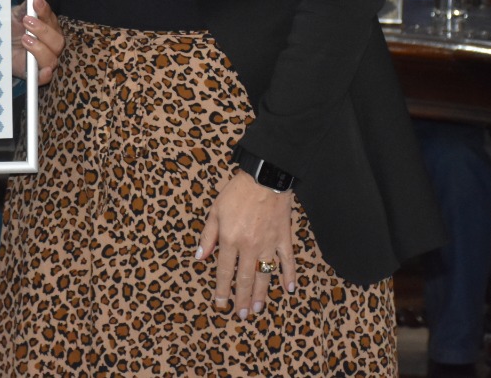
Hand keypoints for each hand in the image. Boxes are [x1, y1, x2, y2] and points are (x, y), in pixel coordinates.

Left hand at [13, 0, 62, 84]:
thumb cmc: (10, 31)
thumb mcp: (15, 17)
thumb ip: (26, 6)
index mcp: (48, 29)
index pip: (51, 19)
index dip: (45, 10)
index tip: (35, 1)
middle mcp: (50, 45)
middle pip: (58, 40)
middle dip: (43, 30)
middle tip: (26, 22)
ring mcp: (43, 61)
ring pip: (53, 58)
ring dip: (40, 48)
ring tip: (24, 39)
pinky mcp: (33, 75)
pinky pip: (44, 78)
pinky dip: (45, 75)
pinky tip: (43, 70)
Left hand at [197, 172, 295, 318]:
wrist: (264, 176)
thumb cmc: (237, 192)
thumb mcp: (215, 211)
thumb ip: (208, 236)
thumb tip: (201, 257)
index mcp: (230, 240)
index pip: (225, 272)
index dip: (222, 291)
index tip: (221, 305)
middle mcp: (249, 246)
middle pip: (245, 279)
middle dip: (242, 299)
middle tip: (241, 316)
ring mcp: (268, 244)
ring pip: (265, 275)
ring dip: (262, 294)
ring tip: (258, 309)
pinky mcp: (284, 238)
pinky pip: (287, 262)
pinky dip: (289, 276)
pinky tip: (289, 290)